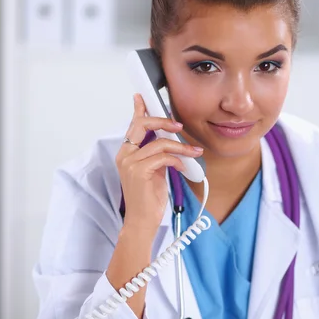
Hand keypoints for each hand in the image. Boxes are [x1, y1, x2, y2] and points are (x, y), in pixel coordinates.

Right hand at [115, 94, 202, 235]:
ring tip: (193, 152)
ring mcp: (130, 163)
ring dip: (181, 147)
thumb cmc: (147, 197)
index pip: (133, 125)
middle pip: (142, 124)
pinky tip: (182, 167)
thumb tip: (170, 139)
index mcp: (126, 153)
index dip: (139, 109)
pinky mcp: (139, 171)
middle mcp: (125, 155)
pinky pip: (164, 157)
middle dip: (163, 121)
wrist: (142, 221)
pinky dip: (177, 160)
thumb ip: (156, 154)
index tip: (142, 98)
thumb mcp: (153, 170)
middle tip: (179, 125)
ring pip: (160, 143)